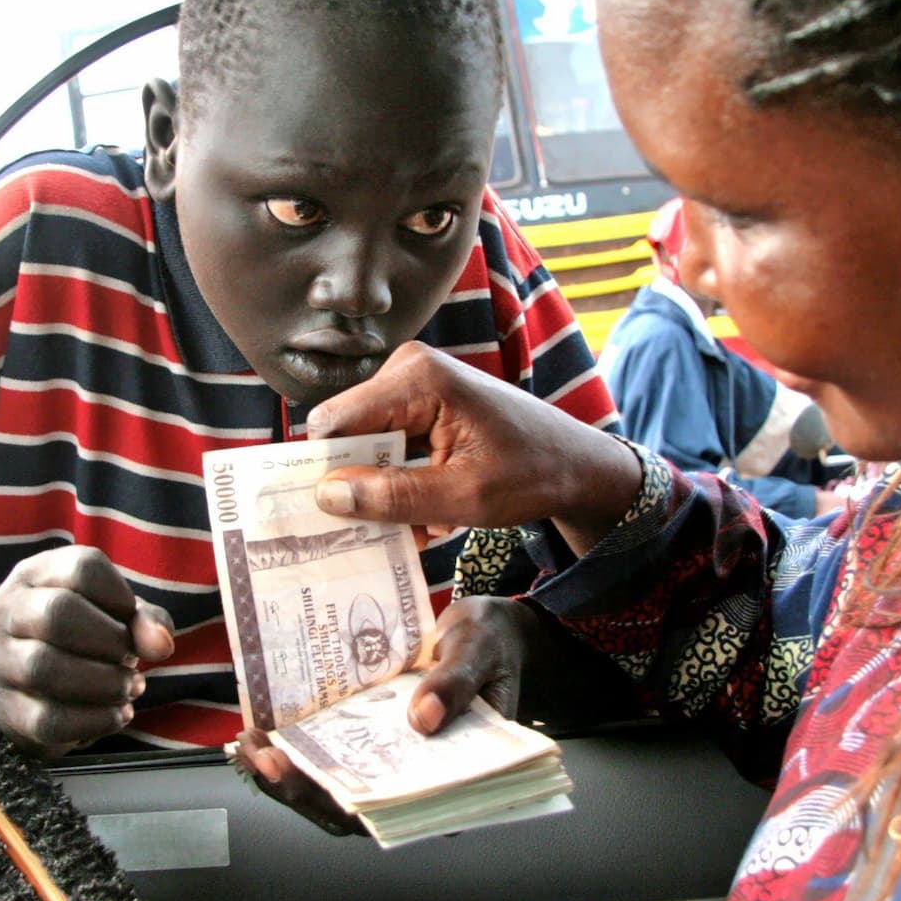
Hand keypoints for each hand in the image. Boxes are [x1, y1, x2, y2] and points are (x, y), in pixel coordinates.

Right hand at [0, 545, 173, 753]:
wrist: (30, 688)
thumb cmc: (82, 638)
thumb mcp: (114, 615)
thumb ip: (146, 621)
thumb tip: (161, 644)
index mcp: (36, 574)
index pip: (82, 569)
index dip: (120, 597)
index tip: (128, 618)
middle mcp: (5, 611)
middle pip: (57, 613)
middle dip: (110, 640)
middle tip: (128, 657)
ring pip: (45, 667)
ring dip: (104, 682)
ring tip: (129, 687)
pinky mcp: (7, 711)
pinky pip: (48, 719)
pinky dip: (96, 720)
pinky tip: (117, 714)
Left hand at [230, 596, 542, 836]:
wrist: (484, 632)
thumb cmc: (491, 647)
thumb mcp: (480, 655)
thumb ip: (456, 684)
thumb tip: (424, 720)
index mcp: (458, 781)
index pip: (403, 814)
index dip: (358, 809)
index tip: (322, 791)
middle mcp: (417, 783)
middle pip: (354, 808)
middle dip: (303, 789)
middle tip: (265, 759)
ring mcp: (387, 765)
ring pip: (332, 788)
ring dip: (286, 773)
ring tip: (249, 745)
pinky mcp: (366, 742)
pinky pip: (326, 757)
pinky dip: (291, 749)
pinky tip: (260, 731)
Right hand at [306, 342, 642, 554]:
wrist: (577, 464)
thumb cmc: (533, 474)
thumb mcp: (464, 497)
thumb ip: (394, 497)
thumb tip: (327, 496)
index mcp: (417, 378)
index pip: (335, 421)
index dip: (324, 469)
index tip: (323, 517)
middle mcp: (408, 369)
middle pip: (348, 433)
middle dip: (359, 485)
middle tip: (382, 530)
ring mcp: (414, 385)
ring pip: (367, 446)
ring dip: (384, 491)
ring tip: (418, 526)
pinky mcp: (421, 404)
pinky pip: (389, 446)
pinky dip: (400, 482)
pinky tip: (428, 514)